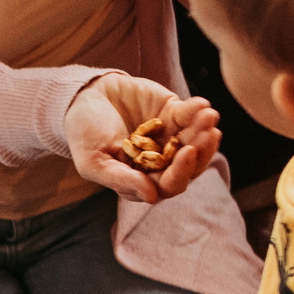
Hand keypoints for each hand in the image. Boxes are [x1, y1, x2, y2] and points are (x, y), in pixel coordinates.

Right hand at [65, 75, 221, 203]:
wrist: (83, 96)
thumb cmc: (84, 134)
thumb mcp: (94, 161)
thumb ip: (122, 179)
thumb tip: (152, 197)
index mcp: (141, 180)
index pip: (168, 184)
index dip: (181, 171)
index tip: (188, 151)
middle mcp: (160, 162)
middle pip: (190, 165)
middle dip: (201, 151)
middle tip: (209, 133)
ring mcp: (169, 138)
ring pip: (195, 141)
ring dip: (204, 130)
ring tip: (209, 115)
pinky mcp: (173, 114)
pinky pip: (190, 115)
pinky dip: (197, 110)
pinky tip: (202, 104)